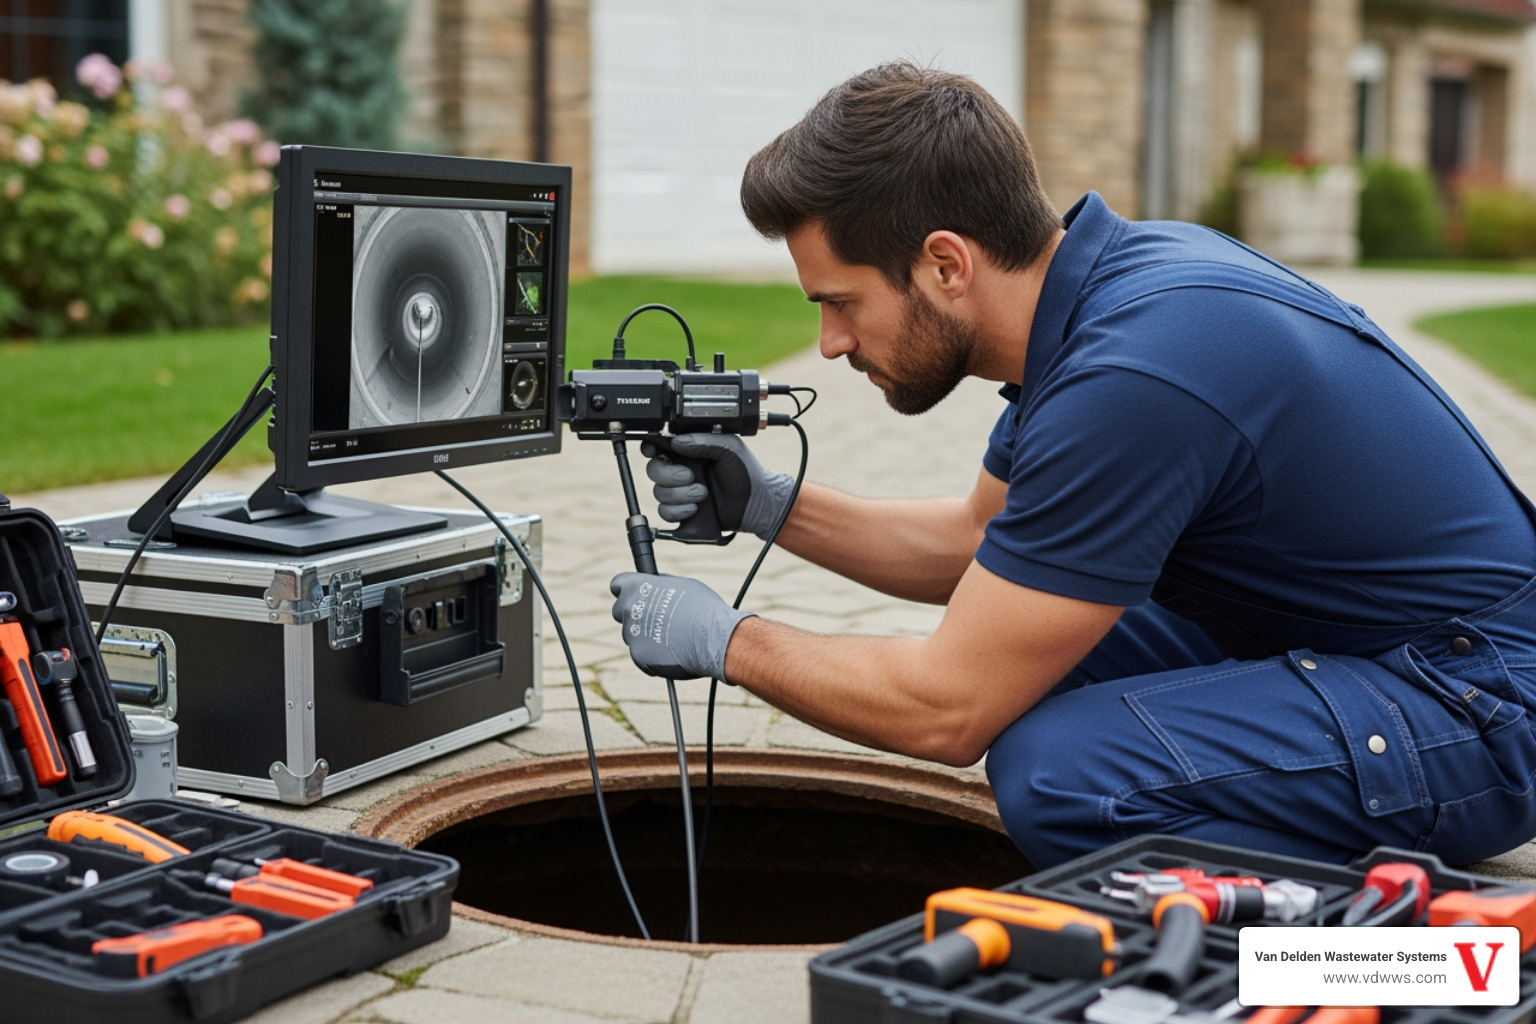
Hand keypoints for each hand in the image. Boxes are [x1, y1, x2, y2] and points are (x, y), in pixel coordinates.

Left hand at [610, 572, 755, 679]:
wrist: (714, 638)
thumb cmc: (703, 608)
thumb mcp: (681, 585)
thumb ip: (659, 586)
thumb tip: (655, 586)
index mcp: (636, 587)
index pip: (617, 585)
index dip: (627, 590)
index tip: (635, 595)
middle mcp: (629, 609)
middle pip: (620, 612)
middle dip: (634, 614)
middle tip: (655, 618)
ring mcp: (631, 634)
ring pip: (631, 635)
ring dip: (644, 636)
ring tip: (671, 637)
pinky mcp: (638, 656)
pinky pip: (641, 654)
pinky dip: (653, 654)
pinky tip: (672, 651)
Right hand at [643, 434, 794, 539]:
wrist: (757, 502)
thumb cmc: (746, 472)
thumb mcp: (729, 448)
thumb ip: (703, 441)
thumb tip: (677, 442)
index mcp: (689, 451)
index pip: (659, 447)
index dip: (650, 448)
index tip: (654, 452)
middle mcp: (681, 470)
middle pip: (654, 470)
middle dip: (670, 475)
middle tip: (690, 476)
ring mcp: (680, 492)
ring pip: (659, 493)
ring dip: (680, 495)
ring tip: (702, 494)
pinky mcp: (683, 511)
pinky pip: (665, 512)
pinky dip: (678, 511)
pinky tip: (695, 509)